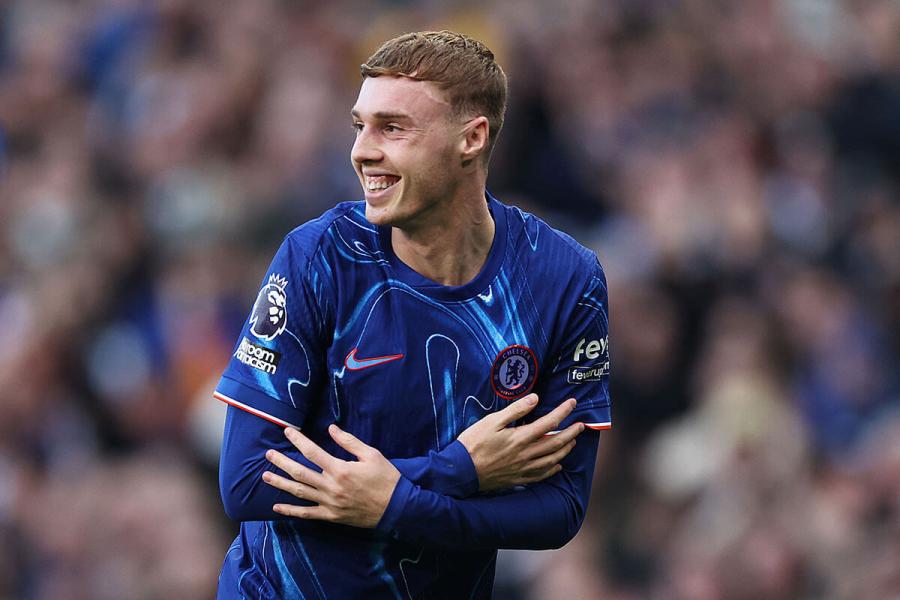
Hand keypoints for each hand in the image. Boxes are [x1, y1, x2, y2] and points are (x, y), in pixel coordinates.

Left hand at [262, 424, 400, 528]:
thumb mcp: (371, 454)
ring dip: (281, 483)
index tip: (288, 431)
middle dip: (282, 462)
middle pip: (300, 472)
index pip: (312, 452)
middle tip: (268, 454)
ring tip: (266, 476)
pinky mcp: (332, 516)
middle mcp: (331, 487)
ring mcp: (329, 503)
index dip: (298, 440)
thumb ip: (349, 441)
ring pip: (299, 492)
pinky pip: (307, 514)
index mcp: (340, 469)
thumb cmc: (386, 478)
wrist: (396, 508)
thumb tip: (331, 428)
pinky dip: (291, 511)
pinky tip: (277, 507)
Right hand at [457, 394, 583, 491]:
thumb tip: (535, 398)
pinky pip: (542, 475)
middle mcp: (526, 455)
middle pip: (556, 442)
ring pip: (553, 460)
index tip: (573, 403)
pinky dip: (553, 469)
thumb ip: (515, 410)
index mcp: (520, 438)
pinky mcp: (518, 479)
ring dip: (565, 450)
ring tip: (572, 442)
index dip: (563, 411)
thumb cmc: (473, 443)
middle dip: (571, 432)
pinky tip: (557, 465)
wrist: (461, 472)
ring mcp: (523, 469)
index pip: (549, 422)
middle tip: (581, 425)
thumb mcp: (491, 421)